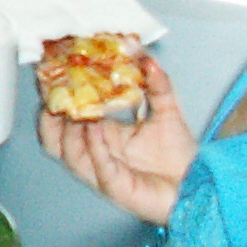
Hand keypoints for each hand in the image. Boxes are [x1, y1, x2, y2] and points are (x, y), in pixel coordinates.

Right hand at [36, 54, 197, 225]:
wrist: (197, 186)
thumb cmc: (178, 158)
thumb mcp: (167, 112)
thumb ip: (158, 86)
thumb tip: (148, 59)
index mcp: (101, 136)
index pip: (66, 120)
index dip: (57, 100)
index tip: (55, 75)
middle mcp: (94, 155)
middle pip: (53, 141)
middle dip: (49, 117)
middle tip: (54, 93)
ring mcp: (101, 172)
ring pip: (68, 154)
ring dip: (69, 131)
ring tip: (78, 109)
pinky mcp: (115, 187)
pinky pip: (98, 166)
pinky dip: (94, 146)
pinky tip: (95, 127)